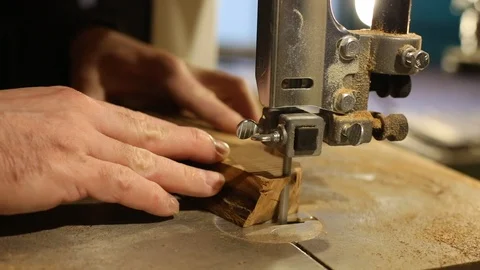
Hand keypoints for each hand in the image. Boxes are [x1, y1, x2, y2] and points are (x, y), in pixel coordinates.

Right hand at [0, 86, 228, 215]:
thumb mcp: (39, 121)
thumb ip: (74, 132)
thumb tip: (101, 148)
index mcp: (78, 105)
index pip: (137, 120)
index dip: (171, 133)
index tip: (195, 140)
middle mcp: (84, 119)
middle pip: (151, 134)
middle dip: (190, 146)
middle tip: (219, 155)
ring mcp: (77, 143)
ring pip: (146, 160)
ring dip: (184, 175)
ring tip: (210, 185)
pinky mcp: (66, 171)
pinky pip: (121, 184)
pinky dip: (150, 196)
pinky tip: (170, 205)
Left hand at [70, 27, 260, 133]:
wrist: (101, 43)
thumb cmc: (98, 64)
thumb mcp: (89, 86)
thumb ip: (98, 111)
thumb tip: (103, 141)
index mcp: (164, 73)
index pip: (201, 96)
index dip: (222, 116)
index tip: (239, 137)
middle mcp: (184, 71)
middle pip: (230, 87)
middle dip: (248, 113)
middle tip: (259, 143)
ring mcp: (191, 73)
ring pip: (232, 87)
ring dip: (248, 109)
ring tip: (256, 140)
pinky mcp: (193, 78)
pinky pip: (224, 89)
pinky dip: (238, 106)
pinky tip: (239, 128)